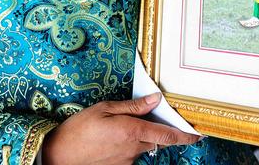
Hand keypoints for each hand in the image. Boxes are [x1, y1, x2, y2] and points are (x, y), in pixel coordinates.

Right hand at [41, 93, 199, 164]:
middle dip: (162, 132)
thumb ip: (133, 106)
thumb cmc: (79, 129)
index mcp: (132, 131)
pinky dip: (129, 145)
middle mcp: (134, 149)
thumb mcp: (105, 108)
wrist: (59, 155)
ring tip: (122, 127)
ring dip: (142, 137)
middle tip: (157, 119)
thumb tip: (155, 99)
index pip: (168, 135)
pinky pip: (132, 155)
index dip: (186, 136)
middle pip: (158, 141)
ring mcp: (127, 161)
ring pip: (144, 147)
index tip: (198, 134)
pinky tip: (113, 138)